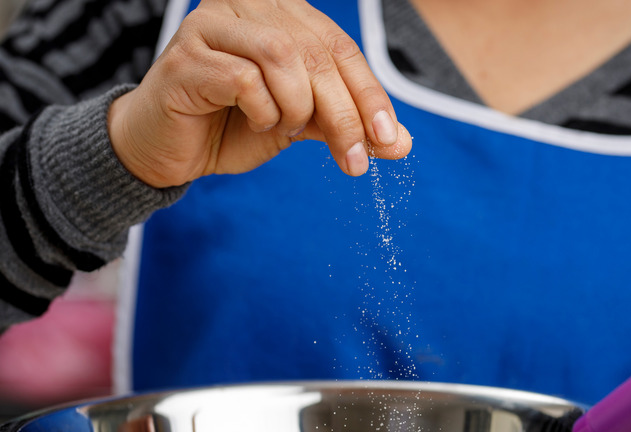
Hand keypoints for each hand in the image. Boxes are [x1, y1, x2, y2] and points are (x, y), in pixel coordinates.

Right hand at [108, 0, 411, 187]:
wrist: (171, 152)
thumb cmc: (233, 126)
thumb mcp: (301, 123)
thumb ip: (345, 124)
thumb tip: (401, 143)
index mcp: (279, 13)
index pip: (340, 46)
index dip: (369, 93)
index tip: (389, 139)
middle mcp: (245, 6)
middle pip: (316, 52)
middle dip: (344, 113)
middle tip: (356, 159)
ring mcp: (210, 26)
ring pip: (282, 57)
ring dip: (296, 107)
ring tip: (286, 129)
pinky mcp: (184, 57)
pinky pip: (243, 79)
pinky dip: (261, 109)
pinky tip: (254, 121)